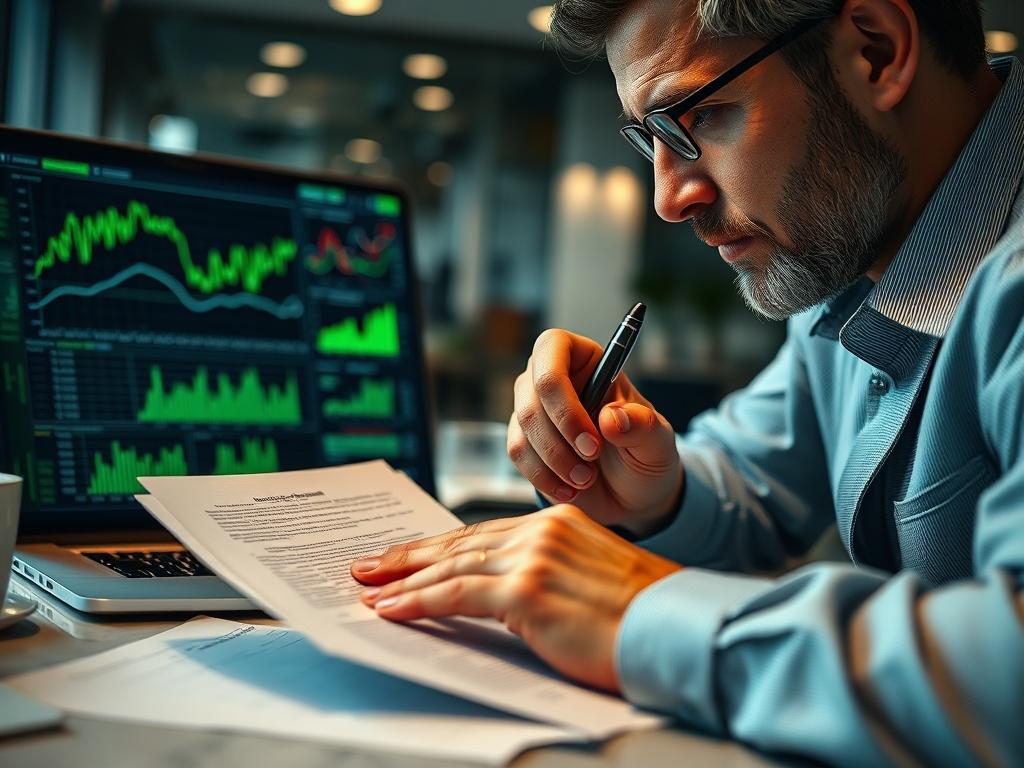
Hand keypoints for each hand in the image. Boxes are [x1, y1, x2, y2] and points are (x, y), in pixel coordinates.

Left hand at [350, 505, 681, 691]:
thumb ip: (548, 575)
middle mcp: (543, 530)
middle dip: (409, 556)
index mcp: (559, 523)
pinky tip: (390, 607)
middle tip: (370, 565)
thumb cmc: (641, 617)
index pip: (484, 533)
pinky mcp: (527, 590)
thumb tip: (504, 596)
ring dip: (402, 579)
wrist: (676, 628)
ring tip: (369, 588)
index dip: (441, 546)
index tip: (409, 555)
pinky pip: (455, 594)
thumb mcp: (590, 580)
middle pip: (460, 543)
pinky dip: (417, 601)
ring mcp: (534, 557)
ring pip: (451, 566)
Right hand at [509, 329, 683, 535]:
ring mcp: (533, 407)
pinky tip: (570, 489)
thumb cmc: (644, 453)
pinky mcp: (524, 439)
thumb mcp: (657, 441)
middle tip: (590, 467)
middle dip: (561, 439)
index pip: (552, 348)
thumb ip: (641, 425)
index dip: (564, 396)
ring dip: (554, 461)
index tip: (592, 439)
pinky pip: (517, 453)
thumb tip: (611, 418)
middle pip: (533, 394)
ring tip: (586, 479)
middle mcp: (553, 376)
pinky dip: (543, 476)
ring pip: (523, 426)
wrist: (632, 495)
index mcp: (586, 358)